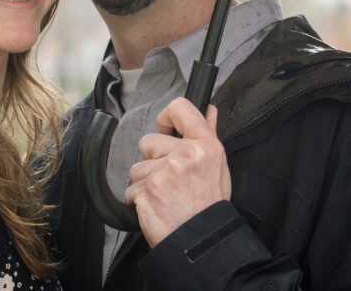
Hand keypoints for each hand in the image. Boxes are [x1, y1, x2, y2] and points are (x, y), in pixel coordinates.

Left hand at [124, 99, 231, 245]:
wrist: (202, 242)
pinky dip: (139, 200)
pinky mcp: (148, 189)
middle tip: (170, 180)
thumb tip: (210, 110)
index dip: (166, 118)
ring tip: (165, 197)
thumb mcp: (218, 167)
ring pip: (137, 167)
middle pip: (149, 141)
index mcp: (205, 146)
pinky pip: (131, 188)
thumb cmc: (209, 206)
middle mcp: (186, 154)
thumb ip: (209, 134)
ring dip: (145, 182)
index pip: (180, 108)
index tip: (166, 132)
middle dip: (153, 160)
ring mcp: (165, 171)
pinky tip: (157, 208)